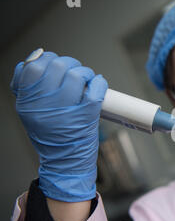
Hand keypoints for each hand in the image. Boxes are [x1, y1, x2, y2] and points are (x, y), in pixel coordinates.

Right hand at [10, 50, 107, 201]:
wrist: (64, 162)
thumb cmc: (50, 137)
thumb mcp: (29, 112)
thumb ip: (29, 87)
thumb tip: (36, 58)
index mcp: (29, 102)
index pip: (33, 67)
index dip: (46, 59)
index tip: (54, 63)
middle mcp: (46, 104)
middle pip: (57, 66)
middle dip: (69, 64)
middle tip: (74, 71)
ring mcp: (68, 109)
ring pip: (77, 74)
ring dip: (85, 72)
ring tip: (86, 80)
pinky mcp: (88, 115)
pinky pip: (96, 89)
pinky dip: (99, 83)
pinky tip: (97, 85)